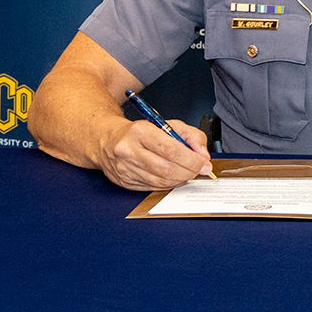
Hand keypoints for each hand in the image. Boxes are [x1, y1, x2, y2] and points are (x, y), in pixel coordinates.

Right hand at [95, 118, 211, 190]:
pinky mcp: (124, 182)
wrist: (107, 140)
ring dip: (180, 179)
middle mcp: (129, 151)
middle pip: (167, 168)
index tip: (203, 163)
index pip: (171, 150)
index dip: (191, 160)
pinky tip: (174, 177)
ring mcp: (125, 168)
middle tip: (199, 169)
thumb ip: (191, 136)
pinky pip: (153, 187)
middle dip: (189, 171)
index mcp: (140, 132)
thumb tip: (202, 155)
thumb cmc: (139, 132)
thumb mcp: (168, 124)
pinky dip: (169, 184)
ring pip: (160, 181)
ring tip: (188, 172)